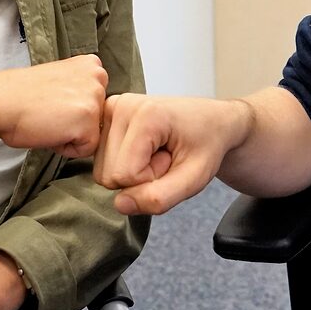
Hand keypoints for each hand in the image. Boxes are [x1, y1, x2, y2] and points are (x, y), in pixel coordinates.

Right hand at [0, 53, 108, 159]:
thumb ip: (79, 88)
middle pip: (98, 118)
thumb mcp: (60, 79)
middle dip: (75, 122)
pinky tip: (49, 131)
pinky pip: (85, 149)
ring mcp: (94, 98)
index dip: (73, 109)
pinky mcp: (88, 121)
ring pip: (92, 134)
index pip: (96, 101)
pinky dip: (66, 148)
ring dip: (71, 135)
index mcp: (91, 65)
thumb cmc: (20, 95)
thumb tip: (87, 109)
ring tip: (48, 121)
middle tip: (49, 113)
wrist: (0, 101)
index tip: (53, 103)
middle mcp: (98, 77)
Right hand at [93, 93, 253, 214]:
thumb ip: (160, 197)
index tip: (172, 159)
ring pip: (102, 171)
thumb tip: (119, 204)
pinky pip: (99, 161)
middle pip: (108, 175)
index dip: (152, 179)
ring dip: (132, 171)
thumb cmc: (206, 145)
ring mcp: (110, 108)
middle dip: (140, 177)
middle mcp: (121, 105)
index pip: (126, 176)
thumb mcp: (195, 179)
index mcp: (146, 114)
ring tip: (157, 151)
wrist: (211, 122)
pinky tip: (142, 148)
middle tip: (166, 156)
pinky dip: (121, 163)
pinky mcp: (104, 116)